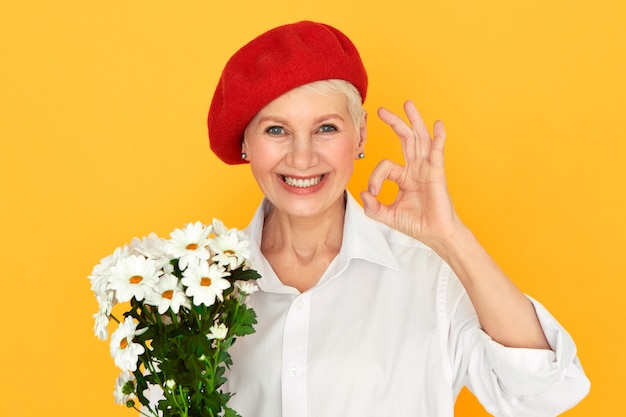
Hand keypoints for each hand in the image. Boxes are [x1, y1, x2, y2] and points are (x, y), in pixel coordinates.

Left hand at [360, 100, 462, 248]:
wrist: (435, 235)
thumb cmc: (416, 224)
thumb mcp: (387, 215)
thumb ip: (373, 207)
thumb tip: (364, 193)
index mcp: (403, 176)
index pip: (385, 165)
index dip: (375, 176)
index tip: (372, 192)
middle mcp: (415, 168)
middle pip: (405, 139)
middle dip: (394, 122)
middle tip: (381, 109)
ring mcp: (427, 168)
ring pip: (419, 138)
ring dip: (413, 120)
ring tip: (407, 104)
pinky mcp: (437, 173)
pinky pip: (437, 152)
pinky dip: (439, 137)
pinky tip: (438, 125)